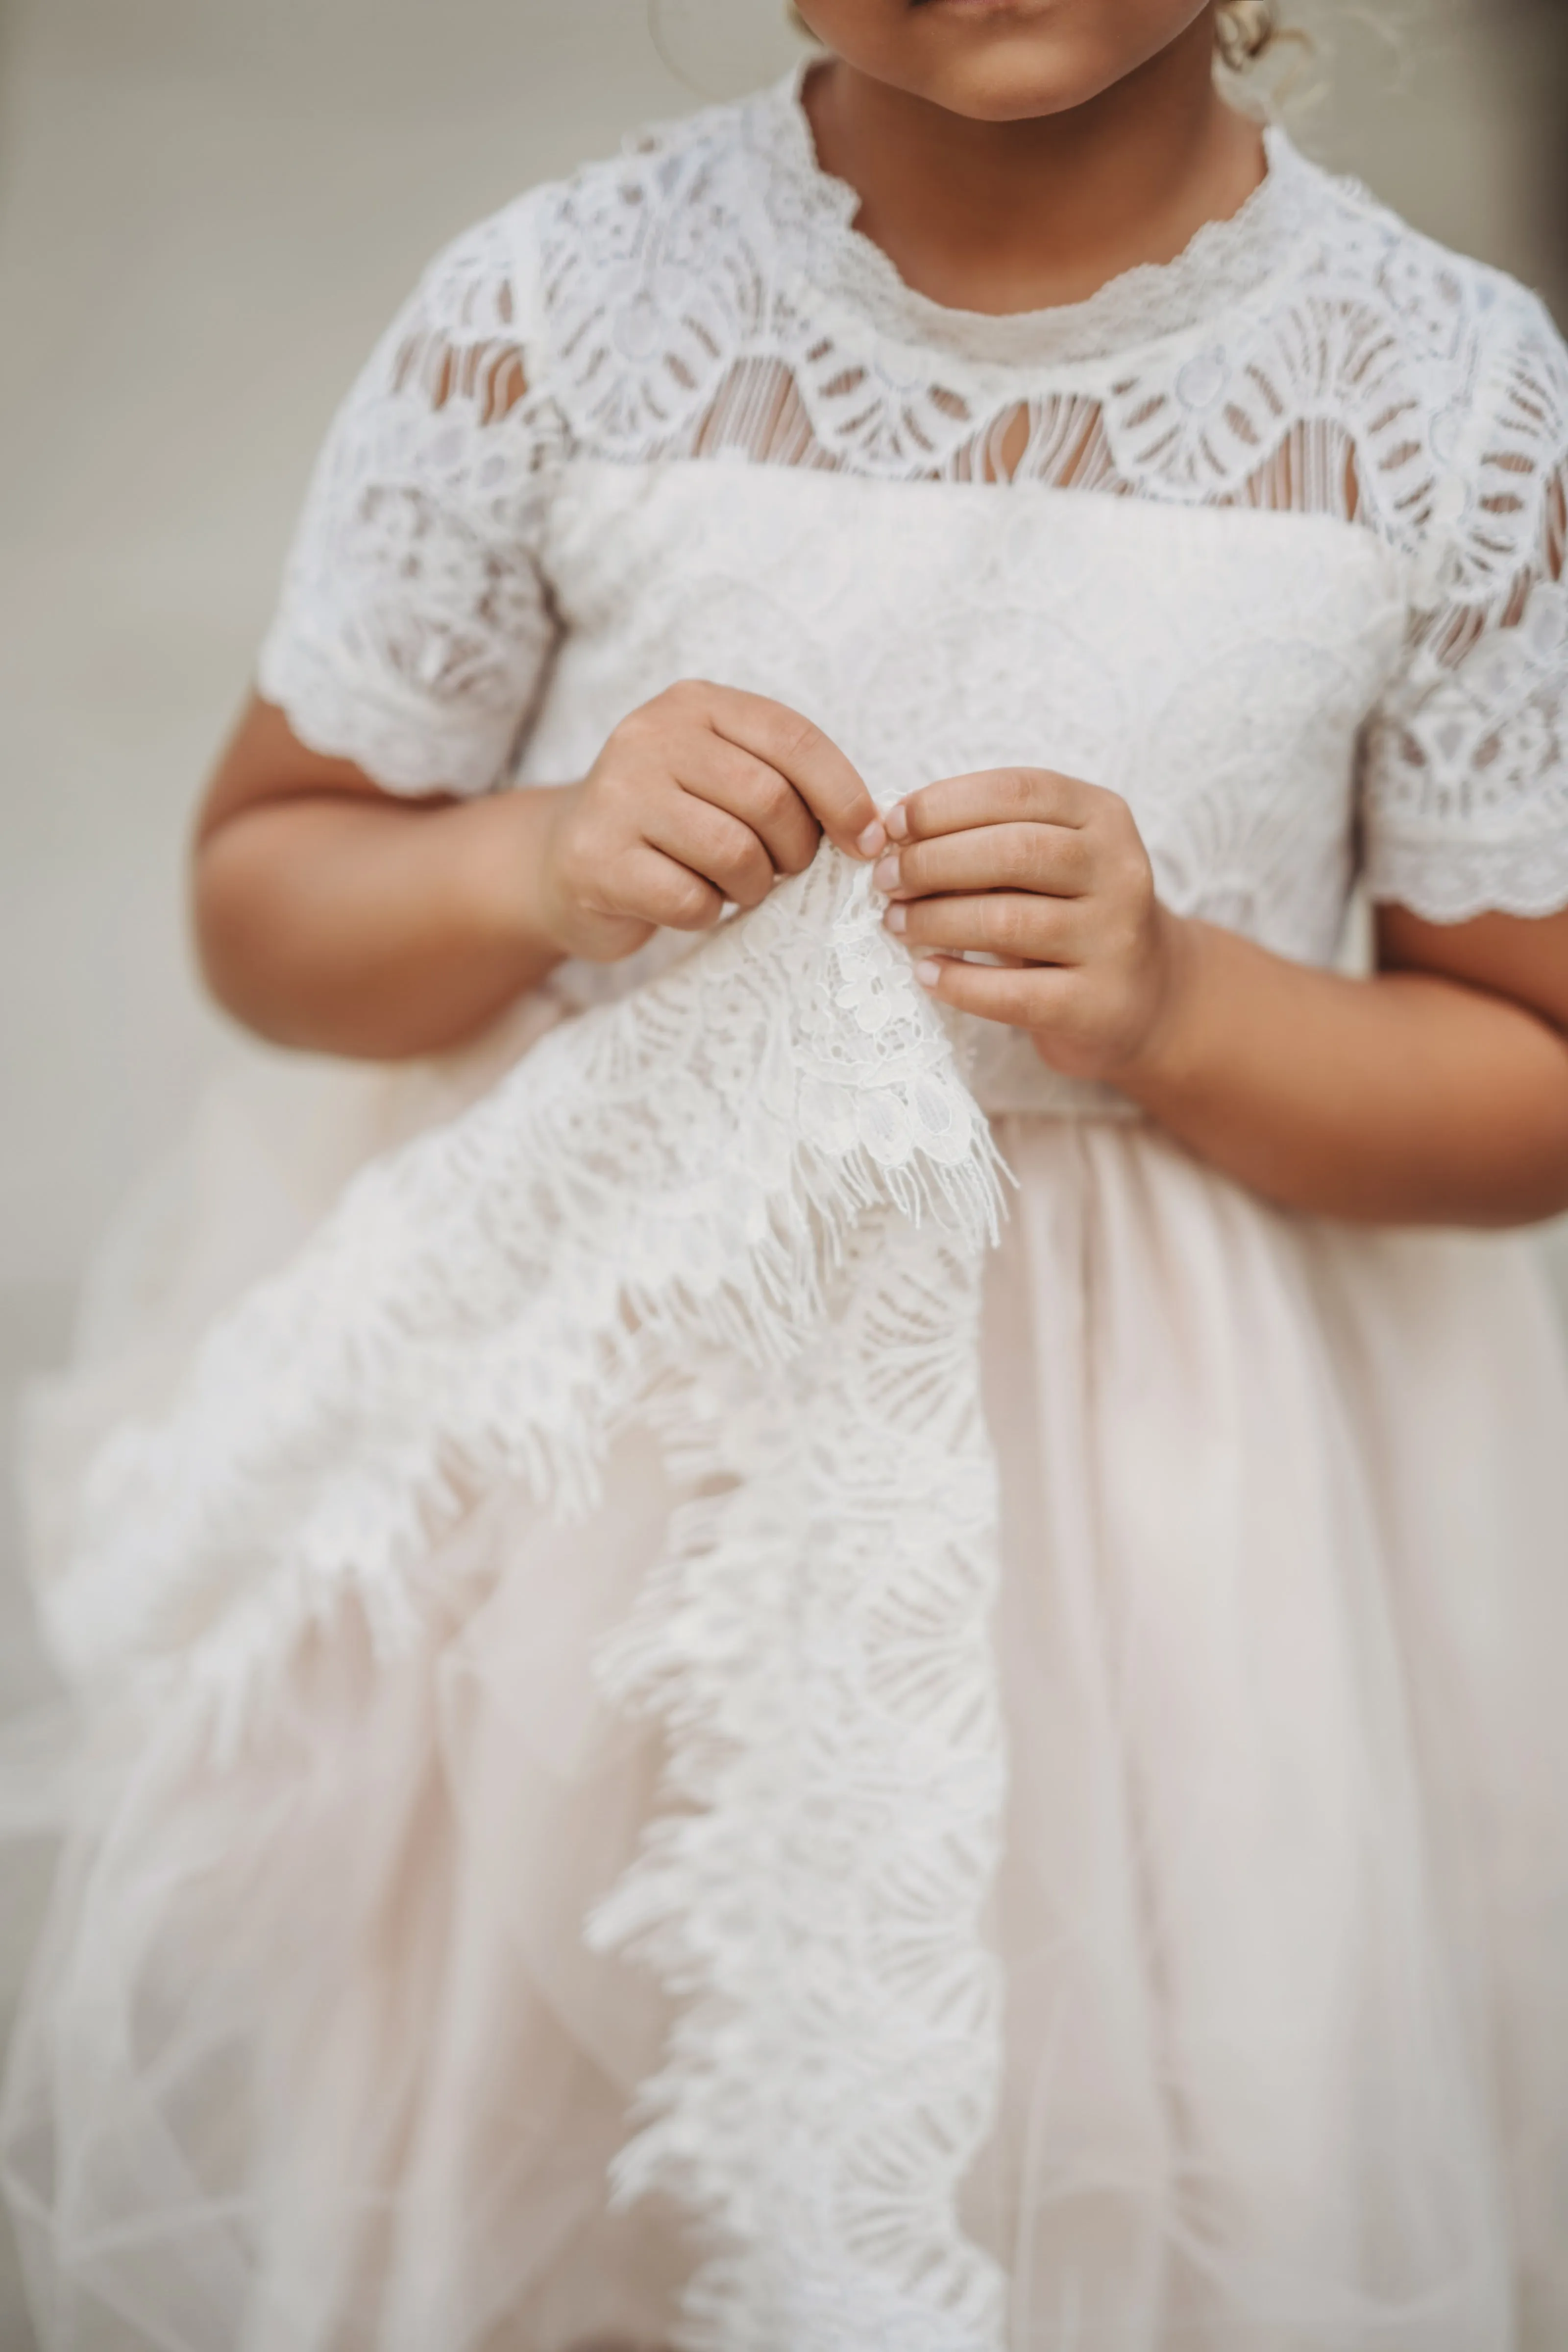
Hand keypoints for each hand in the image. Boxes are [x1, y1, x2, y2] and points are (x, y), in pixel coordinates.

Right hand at [534, 681, 884, 962]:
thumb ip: (785, 780)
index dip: (845, 794)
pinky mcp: (597, 860)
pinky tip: (690, 903)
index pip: (793, 738)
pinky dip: (708, 913)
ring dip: (753, 887)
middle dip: (795, 851)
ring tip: (735, 886)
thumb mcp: (722, 776)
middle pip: (769, 799)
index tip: (868, 842)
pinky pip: (691, 899)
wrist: (563, 863)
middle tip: (782, 870)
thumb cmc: (669, 825)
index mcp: (695, 704)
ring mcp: (617, 796)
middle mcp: (650, 736)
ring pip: (734, 853)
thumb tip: (871, 827)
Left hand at [874, 767, 1186, 1084]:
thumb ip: (990, 838)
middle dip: (932, 862)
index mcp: (1103, 817)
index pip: (1018, 791)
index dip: (946, 803)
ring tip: (896, 923)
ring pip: (1008, 921)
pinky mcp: (1097, 1003)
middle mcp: (1120, 870)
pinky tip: (926, 973)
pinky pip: (1014, 994)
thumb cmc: (1071, 914)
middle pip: (1014, 851)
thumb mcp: (1048, 860)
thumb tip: (895, 834)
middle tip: (885, 880)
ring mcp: (1114, 939)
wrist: (1146, 996)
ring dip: (936, 920)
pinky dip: (959, 982)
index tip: (893, 824)